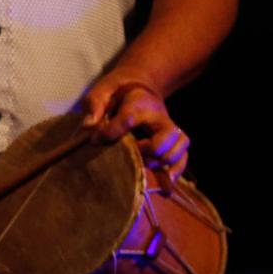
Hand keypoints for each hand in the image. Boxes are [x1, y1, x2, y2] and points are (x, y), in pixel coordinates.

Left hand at [77, 71, 189, 185]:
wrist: (140, 87)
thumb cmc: (117, 91)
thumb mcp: (102, 90)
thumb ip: (94, 104)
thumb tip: (89, 127)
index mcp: (139, 101)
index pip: (129, 118)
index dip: (111, 132)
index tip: (95, 140)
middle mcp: (159, 116)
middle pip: (165, 136)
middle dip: (149, 150)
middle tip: (131, 153)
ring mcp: (169, 129)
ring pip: (179, 146)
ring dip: (163, 161)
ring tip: (145, 166)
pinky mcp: (172, 142)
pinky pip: (183, 157)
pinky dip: (176, 171)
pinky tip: (165, 187)